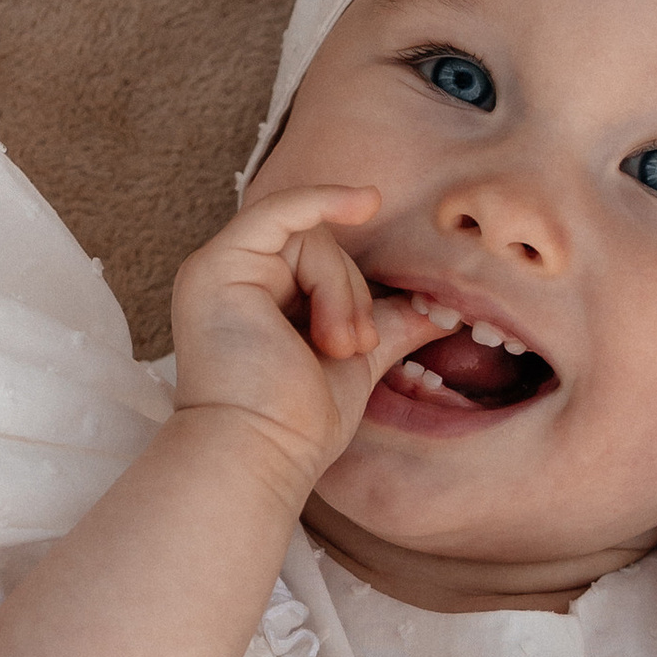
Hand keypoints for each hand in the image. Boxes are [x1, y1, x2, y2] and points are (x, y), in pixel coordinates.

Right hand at [169, 188, 422, 494]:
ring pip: (309, 238)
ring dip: (341, 290)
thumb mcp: (354, 361)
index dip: (353, 286)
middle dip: (350, 293)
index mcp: (254, 300)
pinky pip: (279, 210)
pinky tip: (364, 202)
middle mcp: (232, 281)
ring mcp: (219, 271)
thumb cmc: (298, 424)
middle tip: (352, 348)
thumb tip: (438, 310)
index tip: (396, 313)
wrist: (263, 455)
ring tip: (339, 345)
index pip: (317, 262)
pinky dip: (324, 200)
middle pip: (316, 245)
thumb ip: (383, 326)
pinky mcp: (218, 267)